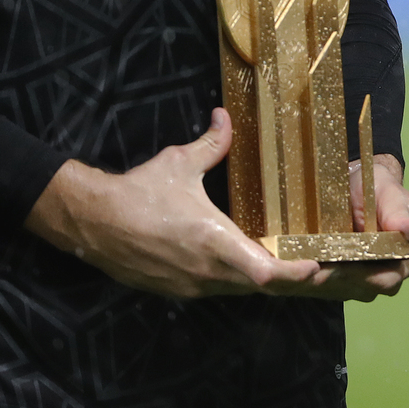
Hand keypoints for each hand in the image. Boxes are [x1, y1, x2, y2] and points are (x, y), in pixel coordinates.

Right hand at [24, 107, 321, 297]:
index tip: (317, 264)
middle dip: (291, 278)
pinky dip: (240, 281)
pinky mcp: (177, 290)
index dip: (295, 272)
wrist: (89, 222)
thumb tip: (225, 117)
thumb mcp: (179, 163)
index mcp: (213, 242)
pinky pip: (218, 289)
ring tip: (293, 263)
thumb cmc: (138, 193)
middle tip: (318, 263)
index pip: (265, 273)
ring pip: (240, 290)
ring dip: (266, 281)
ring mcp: (191, 285)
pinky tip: (251, 263)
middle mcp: (206, 271)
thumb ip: (212, 143)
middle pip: (261, 287)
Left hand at [271, 154, 408, 301]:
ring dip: (320, 283)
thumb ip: (398, 213)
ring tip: (299, 271)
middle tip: (312, 270)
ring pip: (341, 291)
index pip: (389, 277)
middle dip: (337, 280)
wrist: (357, 185)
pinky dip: (309, 281)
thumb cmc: (378, 188)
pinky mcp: (339, 282)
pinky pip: (325, 288)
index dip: (366, 275)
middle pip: (364, 289)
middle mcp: (387, 276)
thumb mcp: (390, 194)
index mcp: (408, 259)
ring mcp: (362, 282)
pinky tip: (296, 270)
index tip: (343, 266)